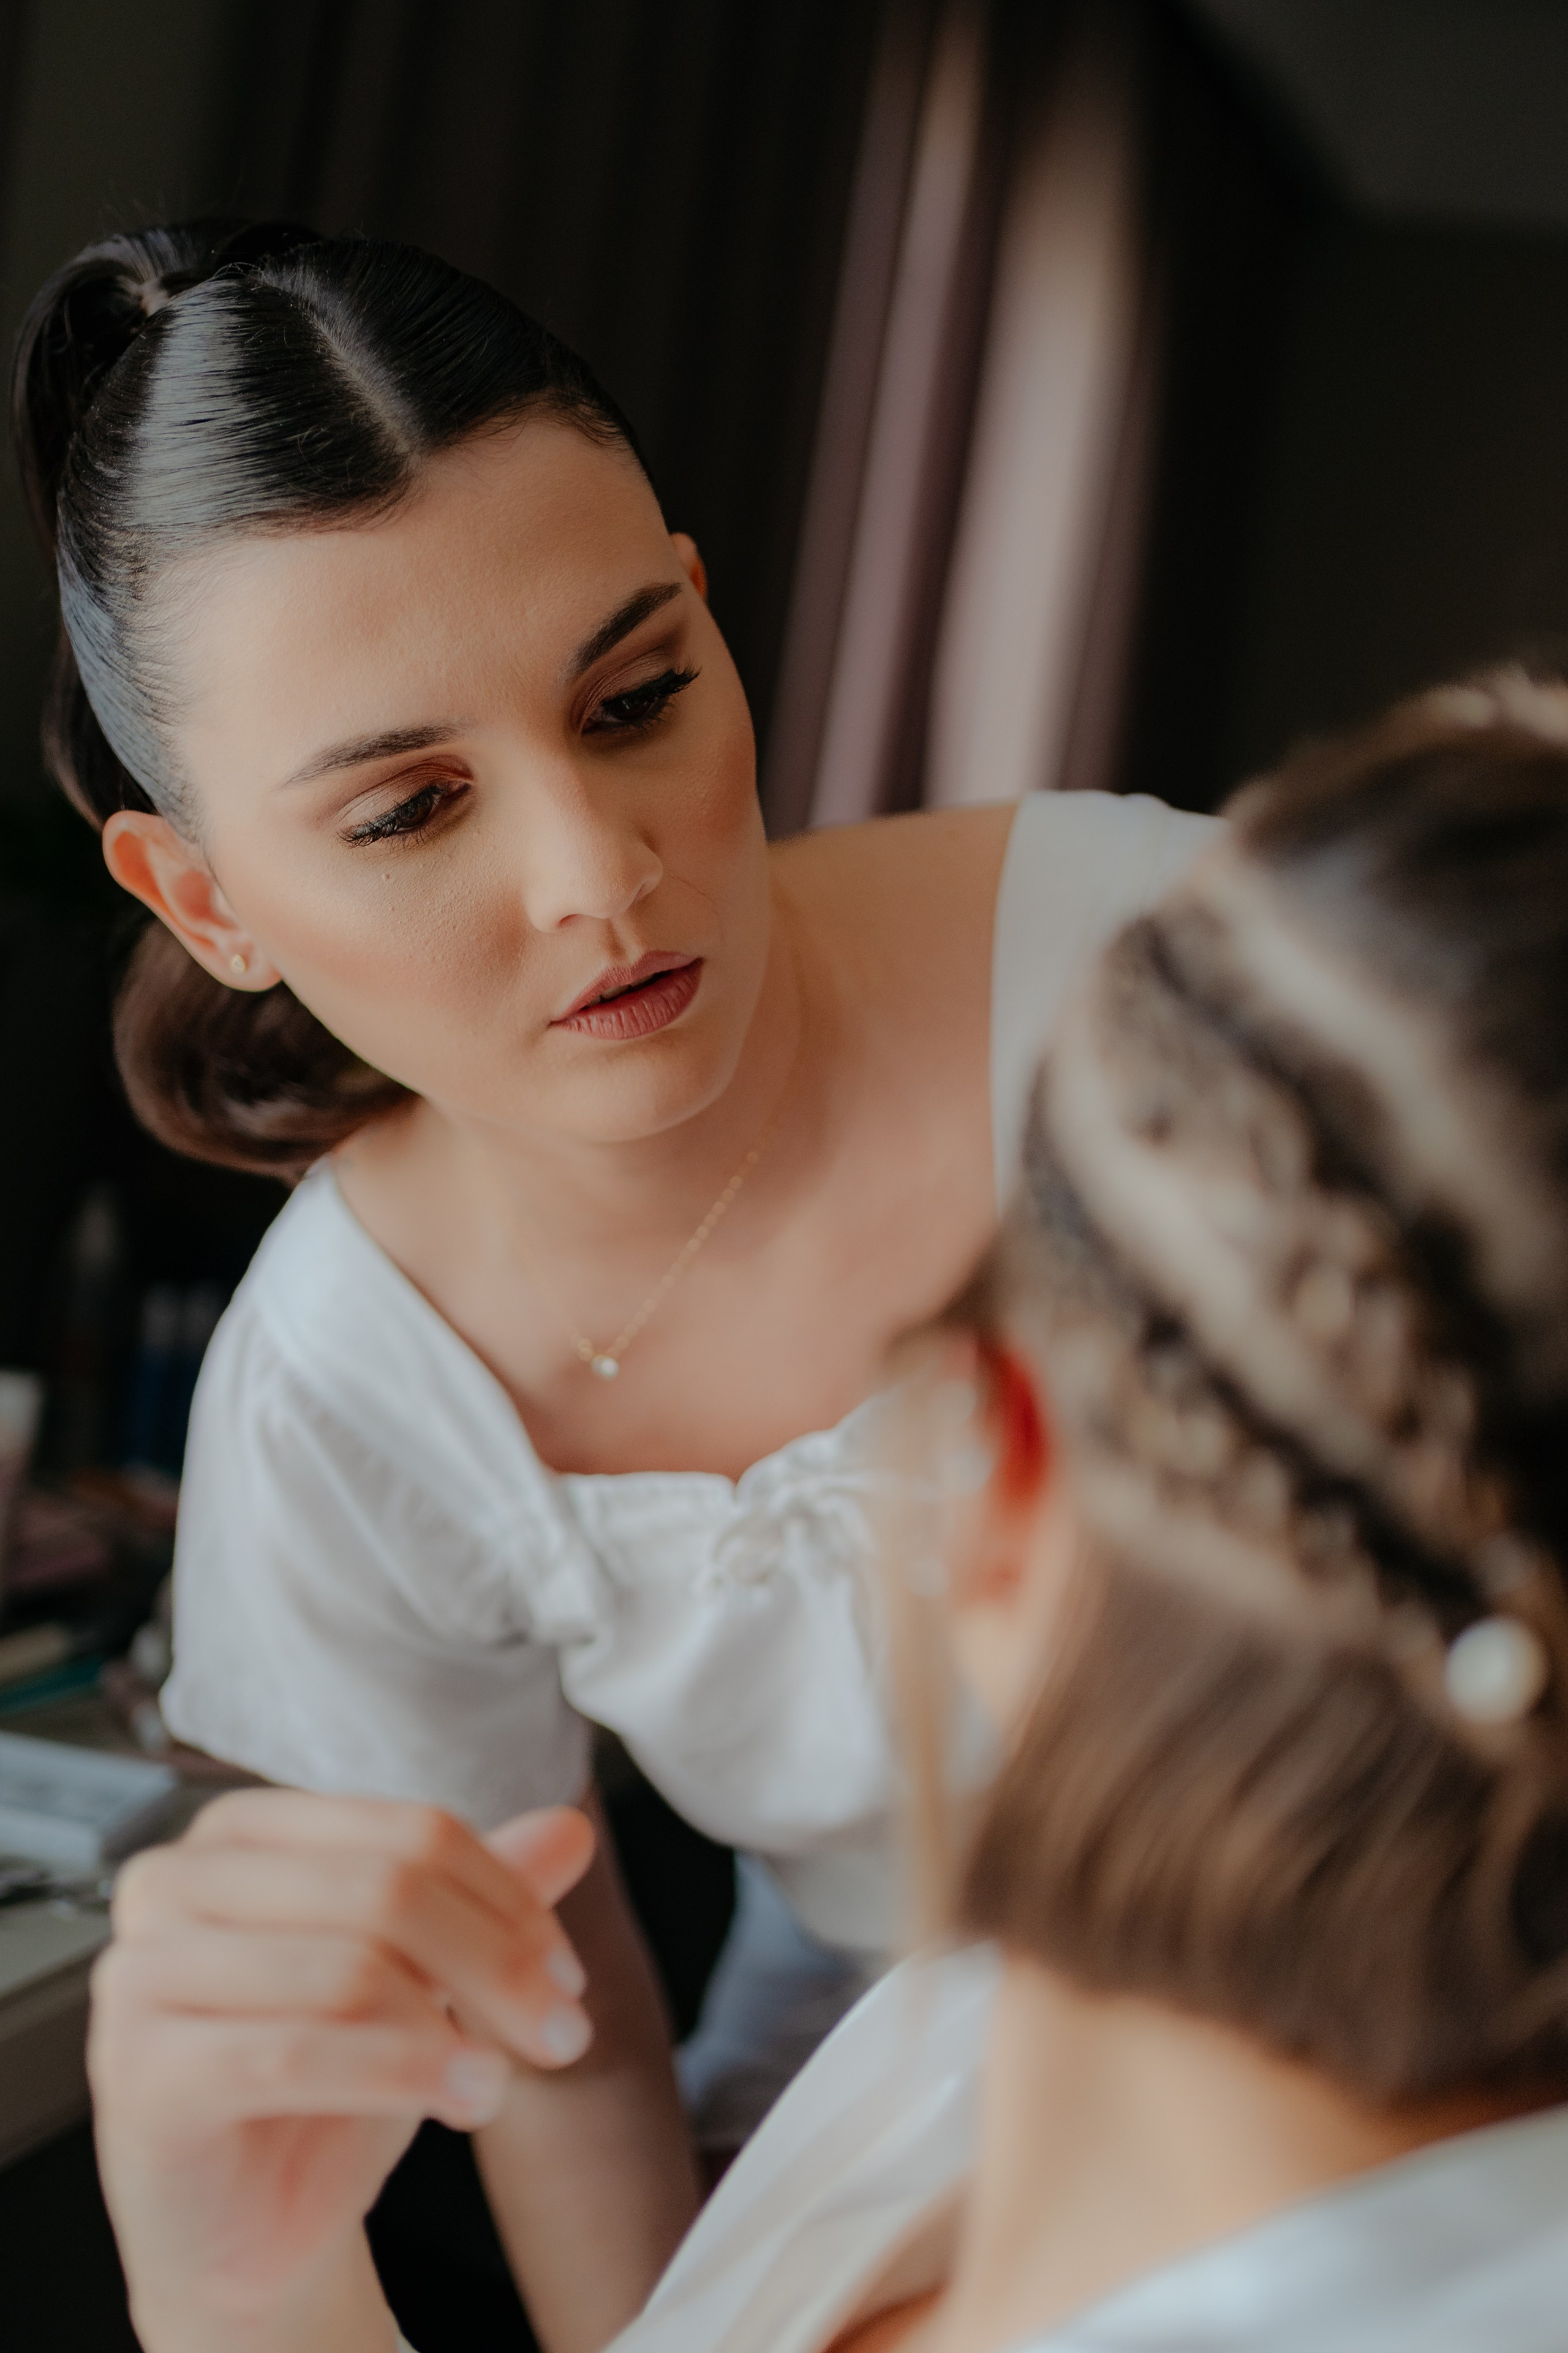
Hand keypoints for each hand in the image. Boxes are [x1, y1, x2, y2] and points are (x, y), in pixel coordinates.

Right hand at [90, 1790, 594, 2347]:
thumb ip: (478, 1900)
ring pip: (349, 1966)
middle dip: (499, 1962)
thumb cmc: (319, 2089)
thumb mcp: (415, 1979)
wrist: (245, 2231)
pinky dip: (400, 2074)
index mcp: (242, 1832)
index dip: (507, 1898)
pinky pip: (294, 2053)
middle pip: (387, 1888)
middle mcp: (175, 1882)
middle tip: (563, 2031)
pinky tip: (460, 2097)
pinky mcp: (142, 2070)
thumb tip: (569, 1829)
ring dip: (456, 2029)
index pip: (410, 1831)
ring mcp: (143, 1973)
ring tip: (499, 2082)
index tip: (564, 1972)